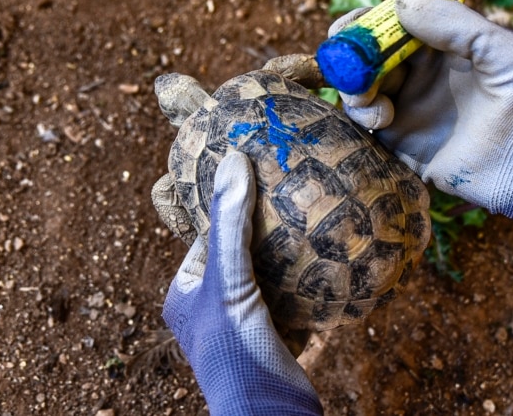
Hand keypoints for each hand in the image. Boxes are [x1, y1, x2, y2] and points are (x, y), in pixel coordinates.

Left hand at [161, 152, 321, 413]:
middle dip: (263, 230)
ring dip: (288, 254)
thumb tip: (232, 161)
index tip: (254, 180)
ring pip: (268, 275)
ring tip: (311, 218)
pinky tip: (325, 258)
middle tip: (288, 195)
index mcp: (187, 294)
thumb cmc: (235, 352)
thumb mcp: (226, 282)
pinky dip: (306, 280)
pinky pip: (291, 297)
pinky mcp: (276, 335)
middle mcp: (212, 307)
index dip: (229, 209)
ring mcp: (245, 323)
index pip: (206, 238)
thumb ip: (229, 224)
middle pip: (240, 255)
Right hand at [334, 0, 512, 255]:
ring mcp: (408, 109)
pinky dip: (360, 118)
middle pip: (368, 57)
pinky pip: (365, 125)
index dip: (367, 23)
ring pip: (361, 90)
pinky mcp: (400, 144)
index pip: (395, 25)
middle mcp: (420, 76)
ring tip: (373, 104)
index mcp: (444, 47)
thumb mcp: (505, 55)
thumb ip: (458, 26)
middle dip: (350, 58)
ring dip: (355, 91)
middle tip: (344, 66)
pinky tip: (381, 122)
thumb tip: (400, 5)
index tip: (348, 28)